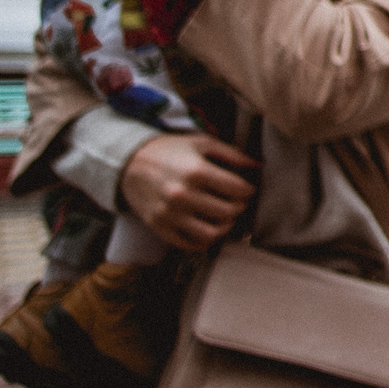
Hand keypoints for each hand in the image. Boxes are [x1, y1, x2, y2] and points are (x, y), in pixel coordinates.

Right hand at [118, 131, 257, 250]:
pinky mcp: (160, 227)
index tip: (246, 188)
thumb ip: (232, 154)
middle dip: (239, 207)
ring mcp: (170, 214)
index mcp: (196, 171)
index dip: (249, 190)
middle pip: (228, 212)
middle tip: (237, 201)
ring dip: (225, 227)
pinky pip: (189, 244)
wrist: (129, 162)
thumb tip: (259, 166)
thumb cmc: (170, 150)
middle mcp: (182, 195)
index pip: (238, 190)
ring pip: (211, 234)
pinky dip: (204, 240)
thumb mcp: (202, 143)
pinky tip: (208, 226)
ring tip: (225, 216)